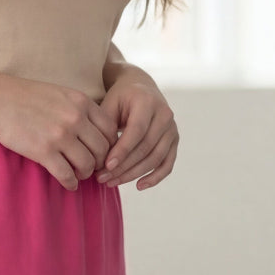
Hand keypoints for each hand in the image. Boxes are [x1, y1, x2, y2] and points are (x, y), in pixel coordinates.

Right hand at [0, 74, 117, 190]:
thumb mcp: (59, 94)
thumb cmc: (24, 97)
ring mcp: (60, 135)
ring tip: (78, 174)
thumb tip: (93, 130)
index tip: (101, 152)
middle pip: (102, 149)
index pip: (110, 129)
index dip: (110, 145)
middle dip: (99, 162)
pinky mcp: (44, 151)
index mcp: (81, 102)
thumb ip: (78, 108)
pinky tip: (69, 183)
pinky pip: (66, 174)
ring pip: (87, 164)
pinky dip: (70, 183)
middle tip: (91, 167)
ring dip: (85, 174)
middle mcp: (75, 118)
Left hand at [95, 65, 178, 189]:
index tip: (105, 166)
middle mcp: (164, 114)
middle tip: (103, 178)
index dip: (122, 151)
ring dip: (134, 174)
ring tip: (113, 182)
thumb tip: (100, 160)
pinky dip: (155, 177)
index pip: (136, 131)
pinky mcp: (174, 140)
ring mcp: (172, 128)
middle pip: (146, 147)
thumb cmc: (120, 99)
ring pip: (155, 158)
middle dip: (124, 166)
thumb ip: (105, 128)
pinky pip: (167, 163)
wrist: (141, 88)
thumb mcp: (109, 105)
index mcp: (147, 102)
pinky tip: (139, 186)